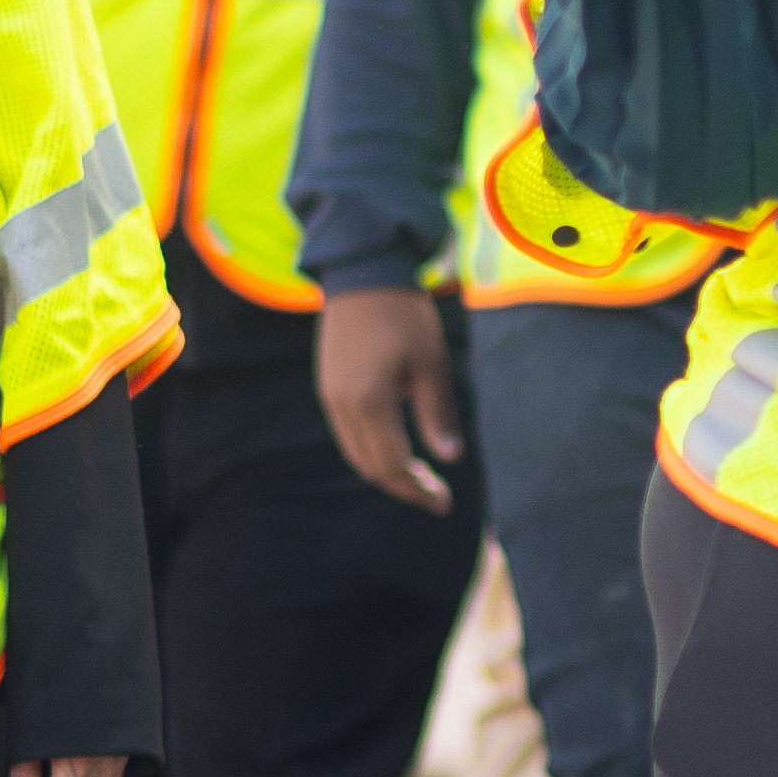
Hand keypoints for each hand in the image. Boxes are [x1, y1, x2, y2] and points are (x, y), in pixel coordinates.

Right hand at [316, 284, 465, 514]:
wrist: (363, 273)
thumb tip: (449, 459)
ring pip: (356, 454)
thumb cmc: (405, 314)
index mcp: (371, 401)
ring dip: (386, 472)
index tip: (444, 503)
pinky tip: (396, 448)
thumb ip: (436, 413)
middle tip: (436, 496)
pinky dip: (371, 451)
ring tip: (419, 477)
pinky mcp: (328, 387)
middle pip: (371, 468)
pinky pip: (347, 434)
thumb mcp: (431, 362)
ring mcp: (330, 397)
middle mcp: (343, 406)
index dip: (419, 490)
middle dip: (404, 487)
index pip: (394, 466)